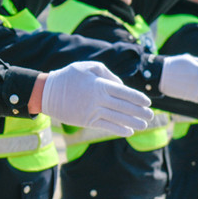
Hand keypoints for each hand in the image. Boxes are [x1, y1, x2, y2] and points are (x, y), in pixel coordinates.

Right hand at [40, 61, 154, 136]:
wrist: (46, 92)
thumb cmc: (68, 77)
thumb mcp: (87, 67)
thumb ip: (107, 73)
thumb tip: (121, 85)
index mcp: (100, 84)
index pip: (125, 92)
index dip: (138, 98)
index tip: (148, 102)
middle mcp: (98, 99)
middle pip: (124, 107)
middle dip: (140, 112)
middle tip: (151, 115)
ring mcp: (92, 111)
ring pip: (118, 118)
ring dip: (133, 122)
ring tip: (144, 125)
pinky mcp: (86, 121)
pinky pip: (106, 126)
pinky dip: (119, 129)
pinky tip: (128, 131)